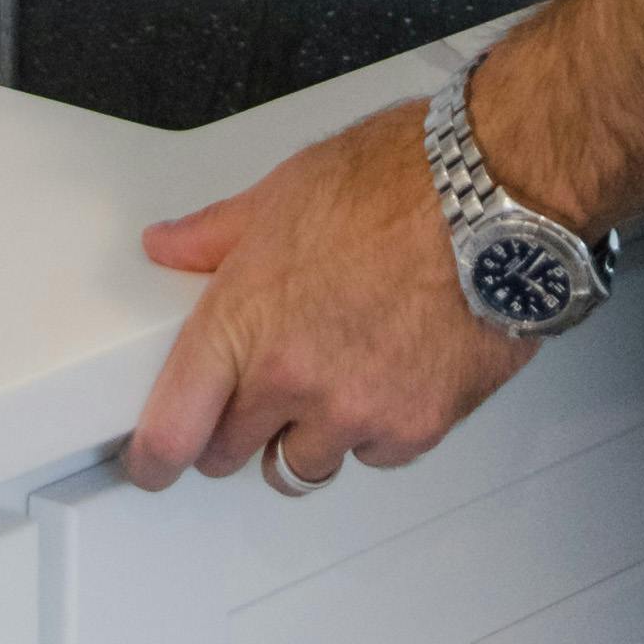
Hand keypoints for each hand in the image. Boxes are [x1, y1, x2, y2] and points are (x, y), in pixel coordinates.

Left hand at [122, 97, 523, 491]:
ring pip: (301, 464)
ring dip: (305, 433)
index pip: (172, 428)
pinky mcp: (412, 430)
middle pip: (229, 455)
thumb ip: (215, 234)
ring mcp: (352, 413)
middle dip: (233, 429)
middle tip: (254, 391)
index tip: (151, 461)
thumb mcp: (286, 188)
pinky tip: (391, 369)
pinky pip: (373, 455)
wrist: (492, 197)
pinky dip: (374, 427)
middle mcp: (289, 379)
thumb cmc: (396, 179)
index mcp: (243, 319)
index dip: (153, 457)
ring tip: (332, 374)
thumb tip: (167, 247)